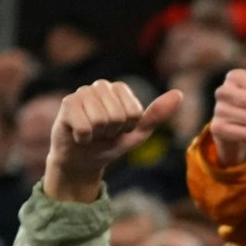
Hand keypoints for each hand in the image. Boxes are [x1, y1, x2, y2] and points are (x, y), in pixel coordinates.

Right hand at [44, 81, 184, 203]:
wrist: (83, 160)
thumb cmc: (111, 143)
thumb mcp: (139, 132)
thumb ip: (157, 114)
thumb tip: (179, 94)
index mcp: (119, 89)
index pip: (135, 112)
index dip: (128, 127)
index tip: (119, 129)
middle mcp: (100, 85)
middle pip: (118, 115)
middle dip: (113, 131)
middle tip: (103, 132)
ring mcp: (82, 92)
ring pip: (101, 120)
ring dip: (98, 134)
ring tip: (92, 132)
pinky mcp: (67, 104)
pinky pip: (85, 126)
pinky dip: (84, 137)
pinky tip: (79, 134)